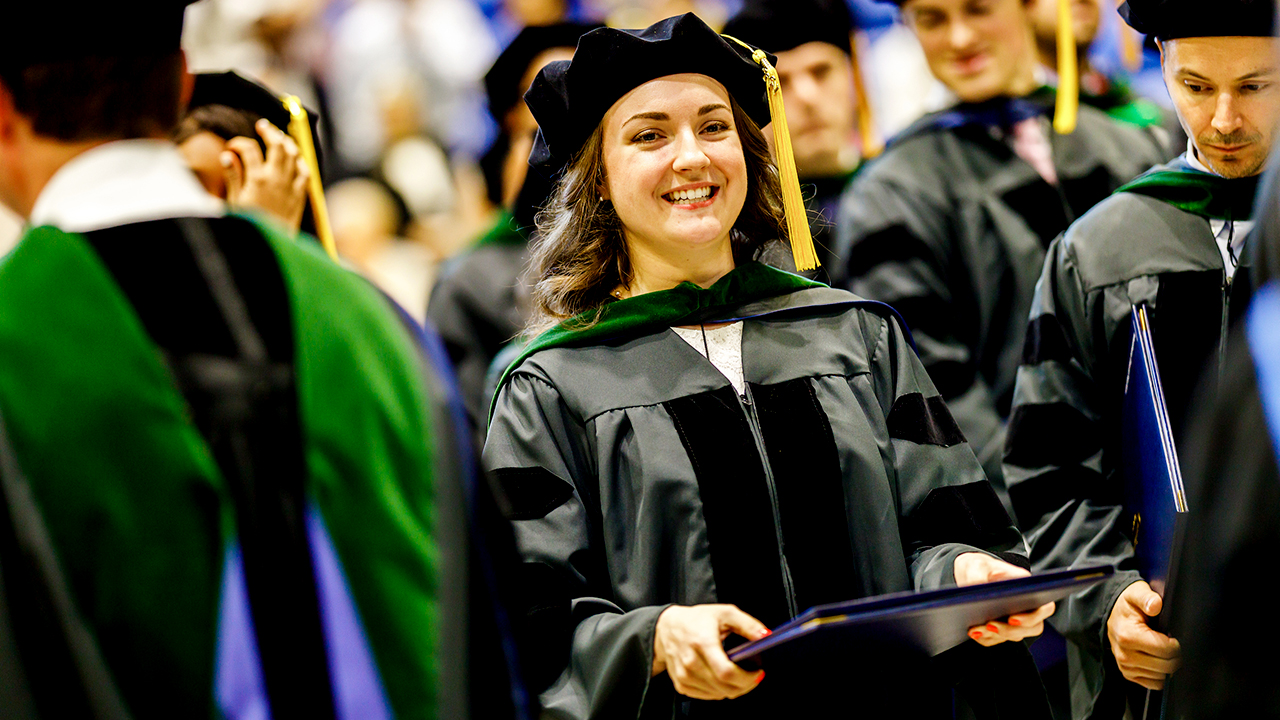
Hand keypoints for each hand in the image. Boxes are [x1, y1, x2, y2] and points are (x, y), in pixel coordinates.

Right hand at [222, 119, 308, 231]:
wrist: (269, 248)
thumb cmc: (249, 225)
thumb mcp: (234, 202)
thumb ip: (233, 177)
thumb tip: (227, 156)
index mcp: (256, 179)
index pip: (248, 149)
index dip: (238, 143)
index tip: (233, 146)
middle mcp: (276, 179)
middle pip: (277, 145)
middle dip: (269, 131)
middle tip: (263, 126)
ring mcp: (290, 187)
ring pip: (293, 155)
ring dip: (287, 143)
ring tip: (280, 138)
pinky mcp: (300, 196)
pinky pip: (305, 172)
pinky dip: (301, 162)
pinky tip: (296, 159)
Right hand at [652, 604, 768, 699]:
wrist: (666, 628)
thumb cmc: (696, 620)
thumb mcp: (724, 613)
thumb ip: (747, 624)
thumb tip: (764, 636)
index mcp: (702, 643)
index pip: (726, 672)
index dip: (747, 678)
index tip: (758, 672)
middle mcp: (691, 661)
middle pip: (724, 687)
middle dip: (745, 685)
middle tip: (753, 675)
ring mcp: (684, 675)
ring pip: (718, 694)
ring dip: (733, 689)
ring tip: (739, 675)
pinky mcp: (681, 684)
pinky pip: (707, 696)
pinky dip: (719, 691)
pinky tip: (722, 679)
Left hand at [955, 552, 1053, 645]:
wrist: (968, 574)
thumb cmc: (980, 566)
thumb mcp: (977, 565)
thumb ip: (978, 576)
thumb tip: (976, 589)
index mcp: (1028, 588)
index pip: (1044, 607)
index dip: (1033, 617)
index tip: (1012, 618)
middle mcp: (1026, 607)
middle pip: (1032, 628)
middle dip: (1011, 631)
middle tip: (990, 625)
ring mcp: (1015, 620)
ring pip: (1015, 636)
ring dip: (997, 636)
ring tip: (977, 629)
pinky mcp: (1001, 629)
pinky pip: (997, 640)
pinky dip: (986, 638)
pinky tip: (974, 631)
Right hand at [1107, 581, 1179, 689]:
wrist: (1113, 616)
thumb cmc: (1128, 606)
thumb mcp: (1136, 593)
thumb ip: (1147, 597)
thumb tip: (1155, 605)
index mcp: (1127, 635)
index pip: (1165, 650)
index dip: (1177, 644)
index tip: (1174, 636)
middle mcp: (1124, 654)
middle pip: (1166, 666)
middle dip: (1176, 656)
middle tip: (1174, 644)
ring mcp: (1125, 667)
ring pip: (1162, 677)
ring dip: (1169, 666)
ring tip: (1165, 650)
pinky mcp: (1128, 674)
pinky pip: (1154, 683)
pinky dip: (1161, 674)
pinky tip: (1159, 660)